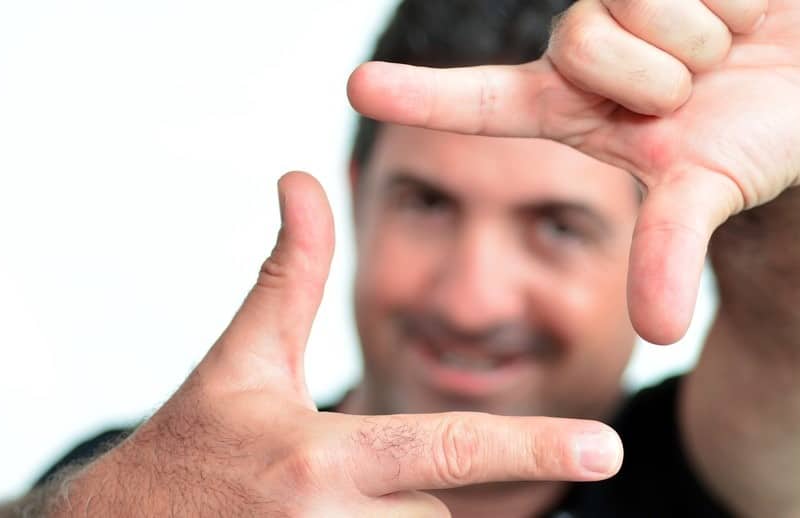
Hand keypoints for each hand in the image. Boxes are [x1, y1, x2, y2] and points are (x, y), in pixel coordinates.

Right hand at [56, 173, 621, 516]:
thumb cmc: (192, 446)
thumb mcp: (241, 361)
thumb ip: (288, 273)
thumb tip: (303, 180)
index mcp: (321, 461)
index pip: (449, 448)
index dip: (534, 447)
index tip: (607, 449)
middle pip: (441, 503)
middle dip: (411, 482)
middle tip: (333, 475)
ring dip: (390, 513)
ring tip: (314, 502)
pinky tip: (314, 514)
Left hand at [347, 0, 799, 343]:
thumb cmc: (745, 145)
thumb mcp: (701, 197)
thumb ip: (668, 251)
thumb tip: (661, 329)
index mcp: (569, 106)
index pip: (481, 100)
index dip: (423, 96)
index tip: (360, 88)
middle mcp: (584, 43)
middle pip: (583, 40)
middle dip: (657, 79)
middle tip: (696, 90)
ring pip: (637, 2)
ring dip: (701, 38)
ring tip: (725, 51)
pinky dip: (737, 0)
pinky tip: (746, 11)